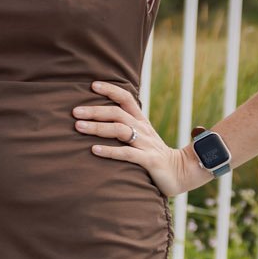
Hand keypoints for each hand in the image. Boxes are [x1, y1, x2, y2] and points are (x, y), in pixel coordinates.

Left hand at [72, 81, 207, 197]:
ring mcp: (146, 144)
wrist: (183, 173)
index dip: (110, 90)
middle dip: (95, 111)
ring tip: (78, 127)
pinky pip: (127, 153)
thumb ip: (125, 127)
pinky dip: (110, 151)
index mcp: (141, 122)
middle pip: (118, 113)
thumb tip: (101, 118)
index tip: (92, 85)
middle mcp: (143, 130)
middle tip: (74, 111)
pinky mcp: (149, 160)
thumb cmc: (154, 156)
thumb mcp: (141, 138)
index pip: (126, 99)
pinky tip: (94, 150)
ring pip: (120, 130)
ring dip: (98, 127)